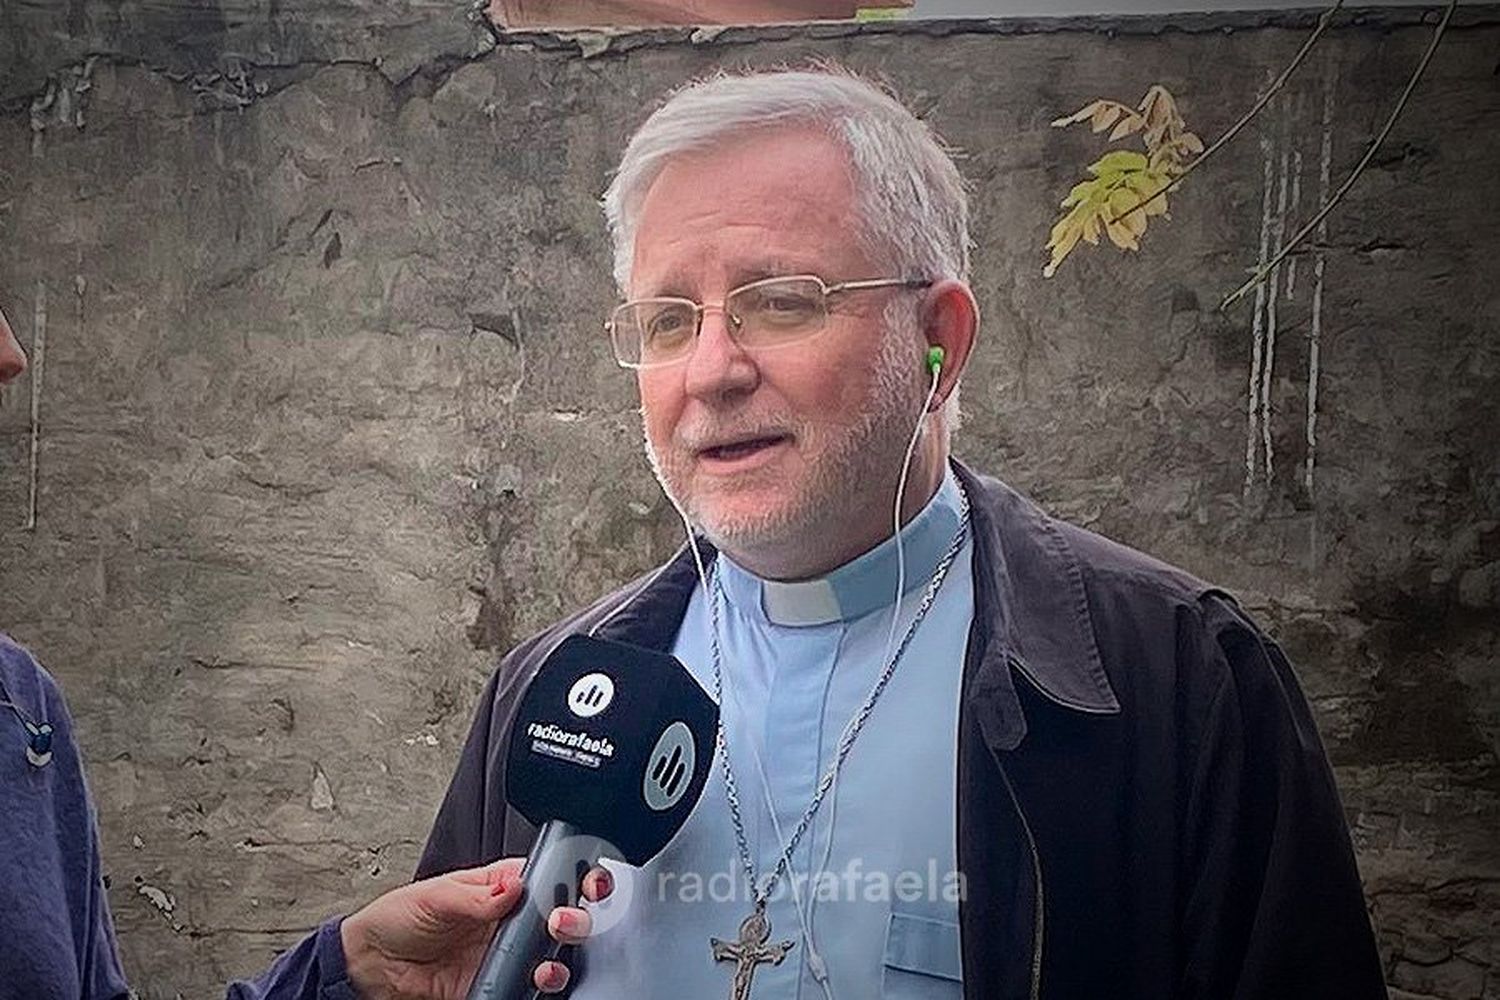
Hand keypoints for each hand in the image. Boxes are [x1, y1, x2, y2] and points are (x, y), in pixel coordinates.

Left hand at [339, 857, 613, 999]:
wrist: (372, 967)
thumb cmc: (398, 919)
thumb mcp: (434, 895)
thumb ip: (476, 895)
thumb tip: (513, 886)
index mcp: (499, 886)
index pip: (547, 876)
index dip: (572, 876)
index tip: (586, 881)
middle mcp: (509, 918)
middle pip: (560, 914)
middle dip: (575, 916)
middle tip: (562, 920)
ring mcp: (505, 952)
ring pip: (554, 952)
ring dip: (563, 953)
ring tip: (551, 954)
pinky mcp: (496, 982)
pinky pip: (529, 984)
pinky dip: (542, 982)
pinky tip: (537, 976)